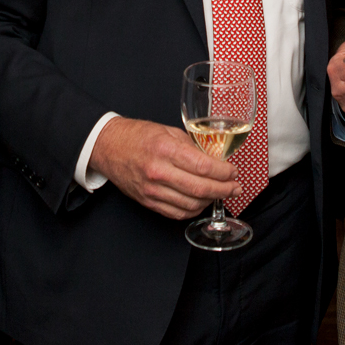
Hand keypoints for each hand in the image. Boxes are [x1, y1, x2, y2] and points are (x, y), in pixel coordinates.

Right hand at [88, 117, 238, 219]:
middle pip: (201, 189)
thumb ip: (192, 146)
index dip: (224, 172)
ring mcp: (152, 190)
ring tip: (222, 194)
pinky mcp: (148, 201)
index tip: (233, 172)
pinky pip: (177, 213)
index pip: (203, 166)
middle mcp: (159, 172)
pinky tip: (202, 202)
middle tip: (235, 187)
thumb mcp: (168, 131)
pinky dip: (194, 210)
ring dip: (212, 201)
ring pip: (191, 204)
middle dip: (224, 189)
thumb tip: (215, 160)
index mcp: (166, 149)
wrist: (109, 146)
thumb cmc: (138, 136)